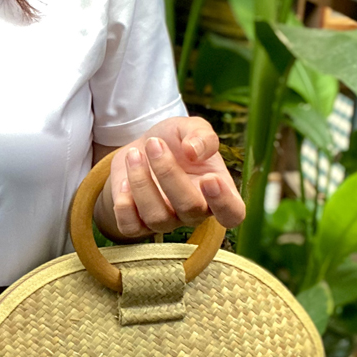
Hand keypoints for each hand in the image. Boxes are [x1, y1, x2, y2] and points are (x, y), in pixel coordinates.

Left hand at [98, 116, 245, 239]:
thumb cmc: (174, 140)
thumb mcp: (191, 127)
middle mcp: (194, 212)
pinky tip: (124, 181)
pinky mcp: (138, 225)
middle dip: (169, 173)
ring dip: (142, 183)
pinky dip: (124, 206)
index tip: (209, 177)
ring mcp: (166, 221)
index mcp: (217, 191)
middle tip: (155, 144)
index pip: (233, 214)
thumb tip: (194, 151)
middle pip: (190, 209)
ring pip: (157, 218)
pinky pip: (131, 228)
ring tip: (134, 154)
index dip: (224, 202)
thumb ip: (202, 136)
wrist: (142, 147)